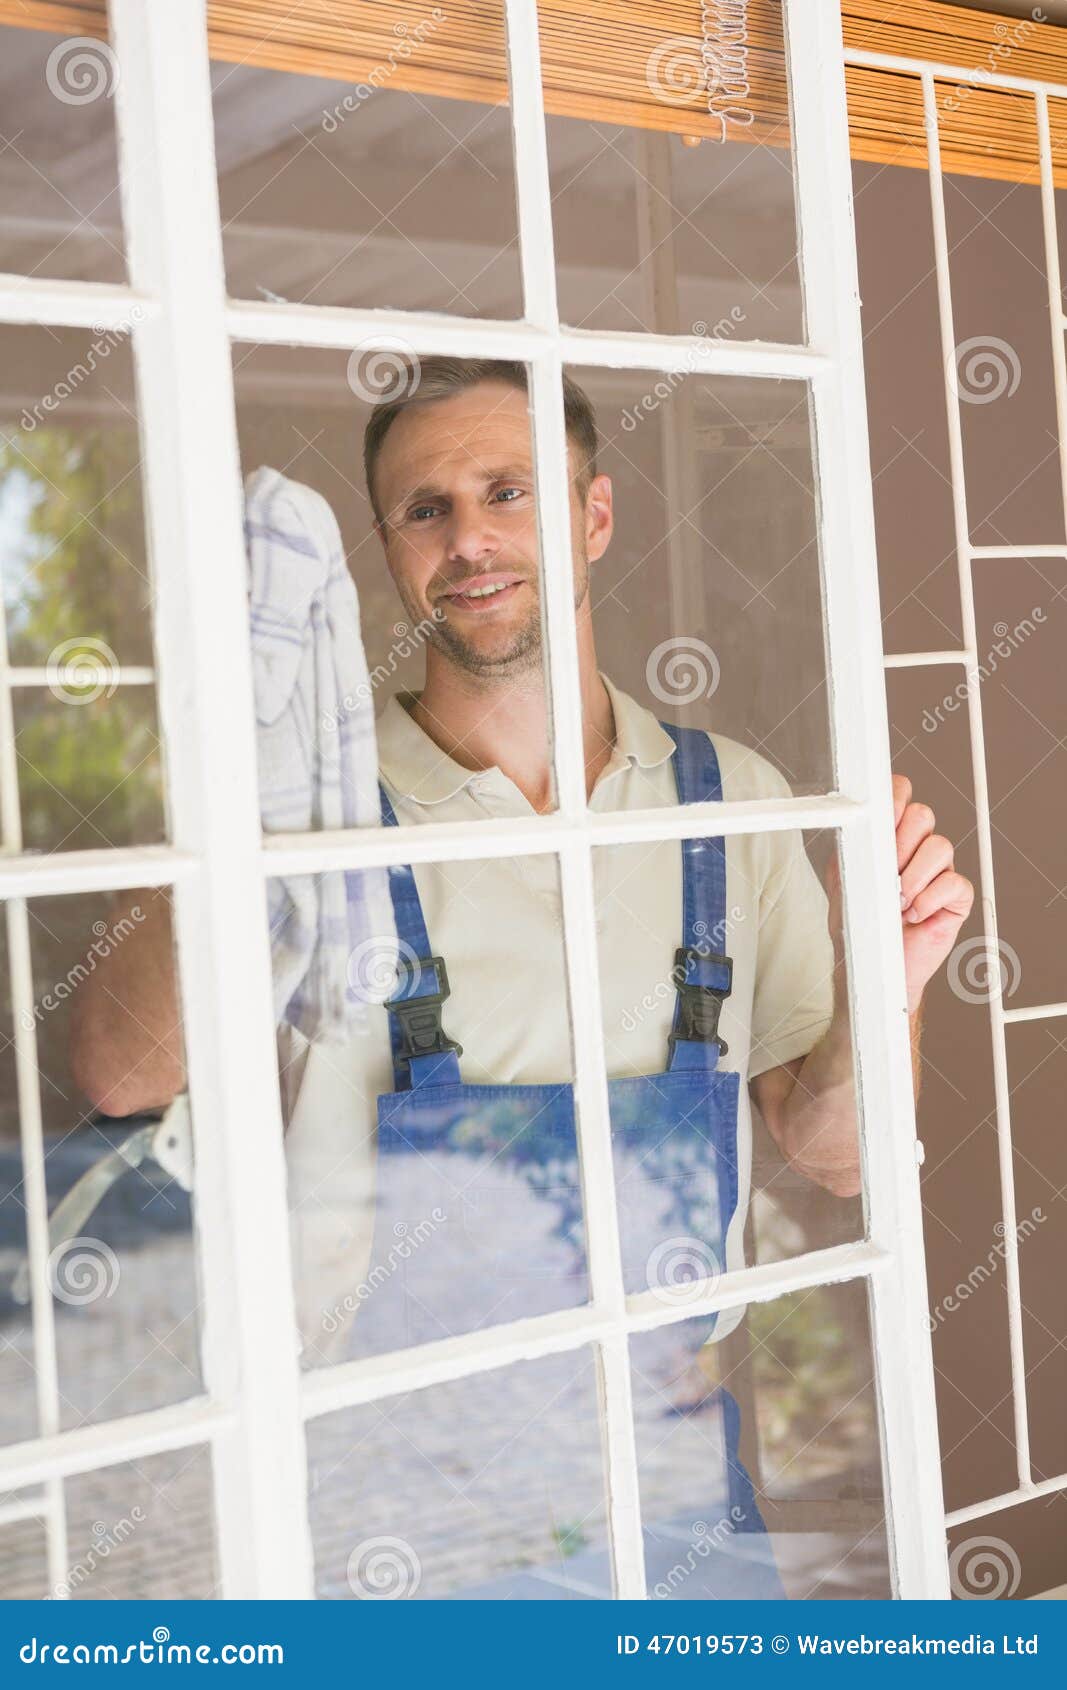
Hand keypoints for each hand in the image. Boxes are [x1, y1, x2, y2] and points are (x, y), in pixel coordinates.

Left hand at [823, 777, 974, 1016]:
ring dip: (913, 876)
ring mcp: (938, 871)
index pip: (900, 795)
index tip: (882, 819)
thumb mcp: (843, 879)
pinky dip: (929, 900)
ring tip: (897, 901)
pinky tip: (914, 915)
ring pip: (941, 846)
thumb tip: (861, 823)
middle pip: (923, 815)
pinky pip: (954, 883)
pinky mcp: (955, 897)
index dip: (895, 800)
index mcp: (888, 837)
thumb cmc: (860, 924)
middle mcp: (916, 849)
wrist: (873, 966)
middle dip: (900, 844)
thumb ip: (852, 846)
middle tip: (886, 874)